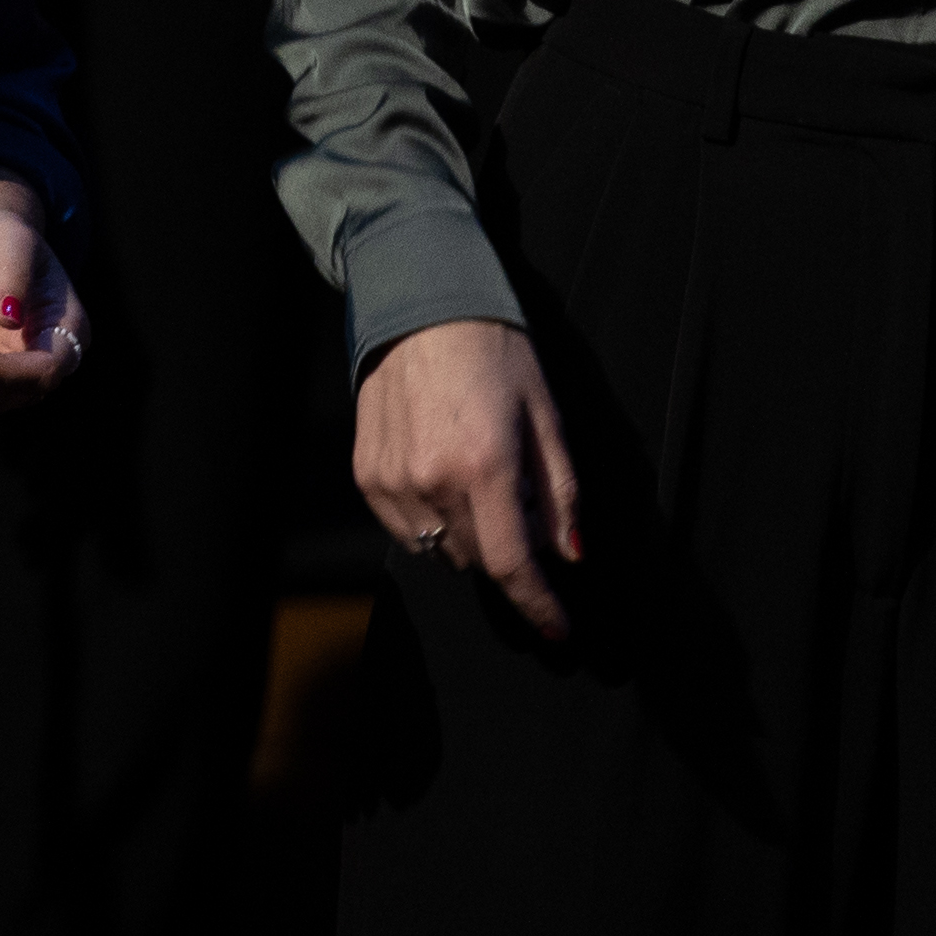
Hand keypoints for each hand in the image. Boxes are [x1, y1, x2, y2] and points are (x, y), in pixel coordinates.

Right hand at [356, 318, 580, 640]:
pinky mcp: (367, 474)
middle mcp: (433, 481)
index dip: (538, 605)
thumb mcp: (545, 415)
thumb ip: (560, 492)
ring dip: (465, 534)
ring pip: (440, 549)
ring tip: (472, 477)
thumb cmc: (493, 352)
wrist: (420, 305)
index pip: (512, 563)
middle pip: (477, 559)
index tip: (557, 630)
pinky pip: (405, 530)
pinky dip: (429, 520)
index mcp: (486, 465)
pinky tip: (439, 476)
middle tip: (513, 498)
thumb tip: (568, 555)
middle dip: (504, 548)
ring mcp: (393, 480)